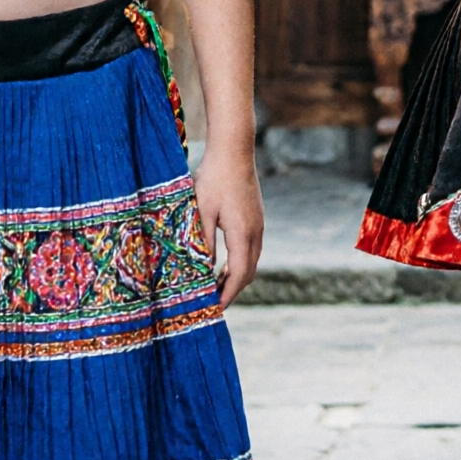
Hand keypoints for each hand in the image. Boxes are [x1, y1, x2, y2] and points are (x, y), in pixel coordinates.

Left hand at [194, 144, 264, 308]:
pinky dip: (239, 263)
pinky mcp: (256, 218)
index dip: (227, 294)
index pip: (238, 275)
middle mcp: (256, 232)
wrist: (234, 151)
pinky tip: (223, 264)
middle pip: (248, 272)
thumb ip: (202, 242)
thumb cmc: (214, 179)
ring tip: (215, 288)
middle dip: (232, 290)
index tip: (214, 308)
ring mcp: (259, 225)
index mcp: (243, 233)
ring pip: (251, 261)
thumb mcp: (202, 211)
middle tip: (212, 303)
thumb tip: (201, 269)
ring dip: (236, 277)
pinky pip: (251, 249)